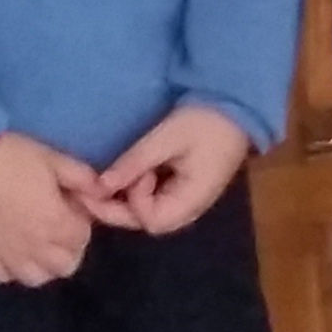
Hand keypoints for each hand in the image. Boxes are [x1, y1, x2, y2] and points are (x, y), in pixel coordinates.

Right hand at [0, 131, 98, 287]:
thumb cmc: (11, 156)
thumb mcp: (52, 158)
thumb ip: (81, 177)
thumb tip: (100, 191)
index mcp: (57, 223)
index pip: (82, 238)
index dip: (81, 223)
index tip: (71, 208)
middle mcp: (36, 248)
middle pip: (64, 266)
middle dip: (67, 249)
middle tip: (58, 228)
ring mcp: (7, 256)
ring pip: (35, 278)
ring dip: (41, 265)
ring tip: (35, 244)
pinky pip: (1, 276)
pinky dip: (8, 268)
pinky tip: (7, 251)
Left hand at [89, 103, 254, 235]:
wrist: (235, 108)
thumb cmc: (204, 122)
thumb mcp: (166, 138)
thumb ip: (134, 163)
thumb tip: (100, 186)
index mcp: (192, 200)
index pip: (151, 220)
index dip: (132, 201)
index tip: (132, 172)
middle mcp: (189, 209)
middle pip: (146, 222)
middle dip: (117, 207)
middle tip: (97, 184)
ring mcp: (187, 202)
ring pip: (148, 214)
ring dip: (125, 200)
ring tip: (110, 178)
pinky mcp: (183, 191)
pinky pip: (154, 201)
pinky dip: (136, 192)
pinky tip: (127, 176)